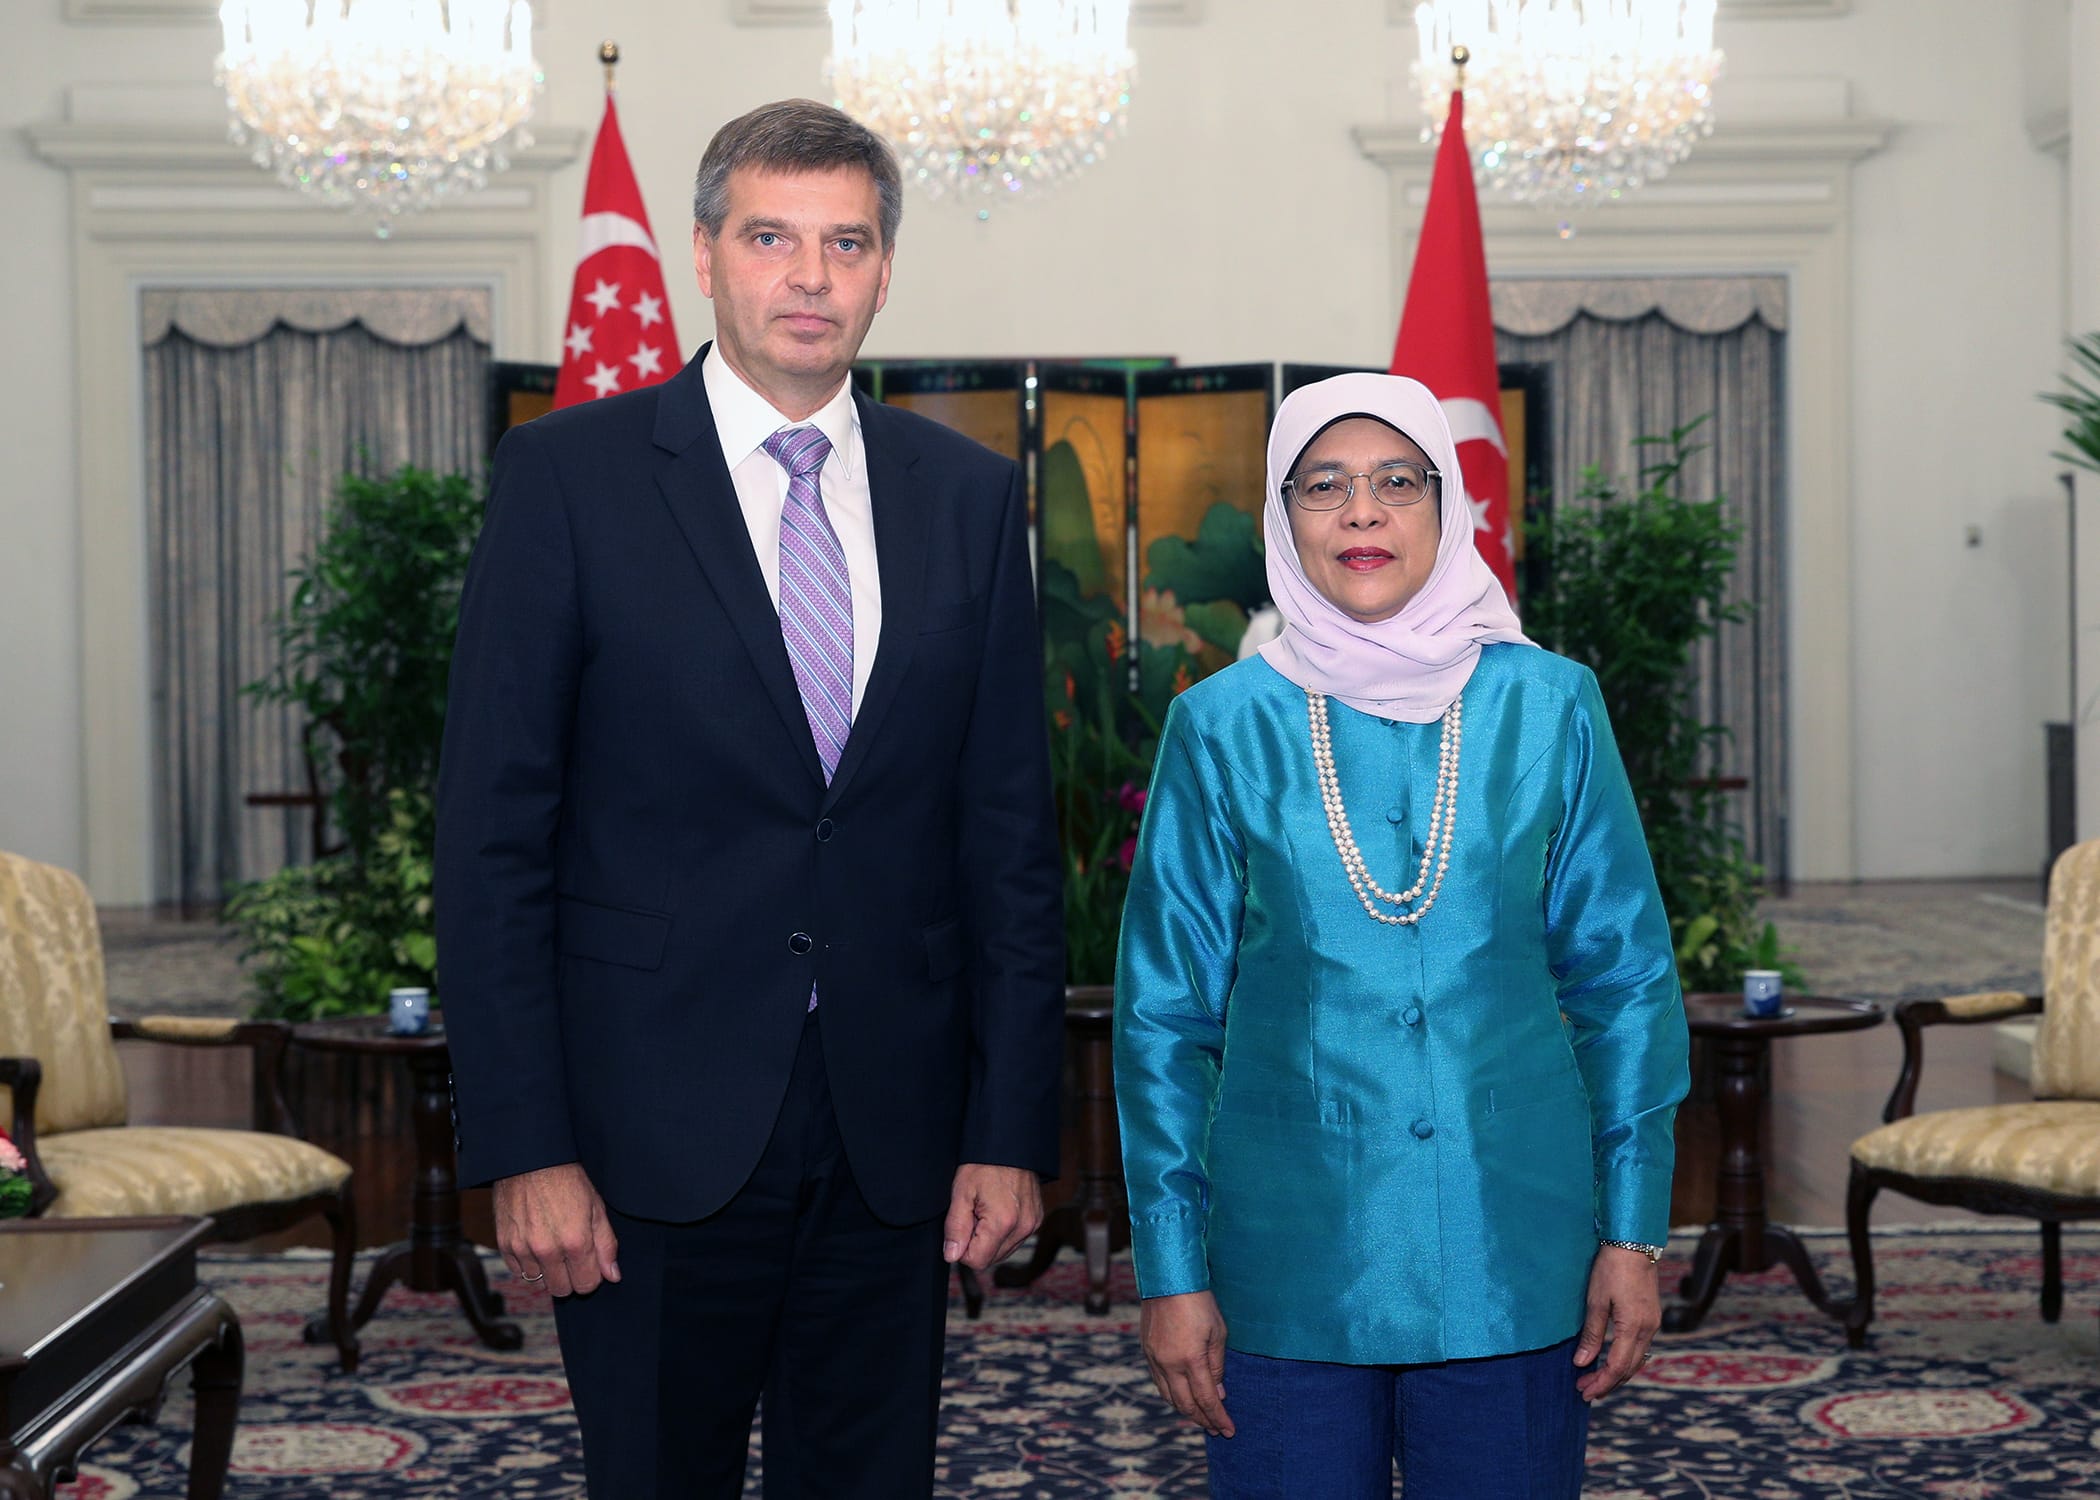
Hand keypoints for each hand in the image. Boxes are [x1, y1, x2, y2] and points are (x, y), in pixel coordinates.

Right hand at [493, 1162, 620, 1297]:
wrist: (530, 1160)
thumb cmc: (567, 1180)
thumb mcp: (596, 1207)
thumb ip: (606, 1245)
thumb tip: (612, 1276)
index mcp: (576, 1242)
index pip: (586, 1285)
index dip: (591, 1276)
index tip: (589, 1263)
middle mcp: (548, 1250)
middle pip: (562, 1290)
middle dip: (570, 1278)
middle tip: (571, 1256)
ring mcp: (523, 1249)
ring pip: (539, 1282)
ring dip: (547, 1270)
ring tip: (552, 1245)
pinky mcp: (504, 1244)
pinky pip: (518, 1271)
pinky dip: (528, 1263)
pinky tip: (535, 1243)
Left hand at [943, 1164, 1042, 1271]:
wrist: (1009, 1142)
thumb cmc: (983, 1164)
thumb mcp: (961, 1192)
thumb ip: (955, 1227)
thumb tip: (952, 1256)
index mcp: (1002, 1223)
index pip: (977, 1261)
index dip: (963, 1248)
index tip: (962, 1225)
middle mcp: (1022, 1228)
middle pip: (991, 1258)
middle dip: (977, 1243)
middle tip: (973, 1213)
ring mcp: (1032, 1224)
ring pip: (1003, 1251)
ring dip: (990, 1238)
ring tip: (985, 1209)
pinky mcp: (1036, 1220)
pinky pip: (1015, 1240)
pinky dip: (1003, 1232)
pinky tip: (998, 1209)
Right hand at [1140, 1291, 1233, 1436]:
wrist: (1168, 1279)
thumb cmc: (1199, 1302)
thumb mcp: (1218, 1332)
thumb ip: (1217, 1366)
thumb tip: (1218, 1393)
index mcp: (1191, 1359)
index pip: (1206, 1399)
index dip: (1218, 1418)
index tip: (1228, 1430)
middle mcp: (1169, 1364)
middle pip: (1185, 1404)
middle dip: (1202, 1420)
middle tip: (1215, 1429)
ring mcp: (1154, 1359)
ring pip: (1169, 1397)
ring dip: (1185, 1411)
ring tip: (1200, 1418)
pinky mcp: (1147, 1351)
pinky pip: (1159, 1382)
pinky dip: (1172, 1395)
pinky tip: (1182, 1396)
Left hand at [1574, 1245, 1661, 1400]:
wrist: (1634, 1243)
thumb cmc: (1611, 1268)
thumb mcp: (1596, 1300)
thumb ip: (1592, 1334)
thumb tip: (1582, 1362)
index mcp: (1633, 1327)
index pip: (1617, 1367)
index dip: (1601, 1383)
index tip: (1584, 1392)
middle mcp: (1648, 1330)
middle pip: (1629, 1368)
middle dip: (1607, 1383)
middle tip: (1586, 1391)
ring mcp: (1653, 1324)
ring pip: (1637, 1360)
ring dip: (1617, 1373)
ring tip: (1596, 1381)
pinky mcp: (1652, 1317)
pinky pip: (1641, 1348)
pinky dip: (1626, 1360)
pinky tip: (1613, 1361)